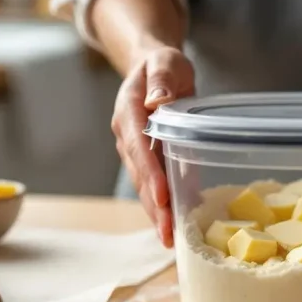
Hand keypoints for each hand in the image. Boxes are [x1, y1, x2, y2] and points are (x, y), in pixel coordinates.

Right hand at [111, 47, 194, 247]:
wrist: (153, 69)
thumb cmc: (163, 65)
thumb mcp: (166, 62)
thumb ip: (162, 80)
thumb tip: (157, 101)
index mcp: (128, 111)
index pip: (138, 145)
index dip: (150, 172)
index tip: (163, 194)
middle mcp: (126, 135)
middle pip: (140, 174)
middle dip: (154, 204)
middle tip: (168, 232)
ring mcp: (134, 150)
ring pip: (144, 185)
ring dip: (156, 212)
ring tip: (170, 238)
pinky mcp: (146, 159)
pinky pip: (153, 184)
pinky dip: (162, 206)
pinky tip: (174, 226)